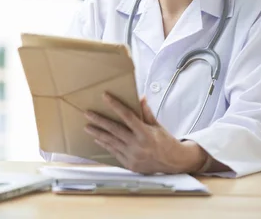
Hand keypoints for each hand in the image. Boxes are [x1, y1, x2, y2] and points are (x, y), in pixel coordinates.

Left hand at [83, 93, 205, 173]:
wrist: (173, 162)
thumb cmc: (165, 141)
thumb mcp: (157, 125)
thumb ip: (146, 112)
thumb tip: (141, 97)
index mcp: (146, 133)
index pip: (127, 116)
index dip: (115, 105)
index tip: (105, 96)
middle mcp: (138, 145)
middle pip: (114, 129)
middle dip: (99, 120)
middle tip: (87, 114)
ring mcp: (133, 156)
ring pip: (111, 142)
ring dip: (98, 134)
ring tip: (87, 127)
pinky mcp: (130, 164)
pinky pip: (114, 152)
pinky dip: (105, 145)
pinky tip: (98, 139)